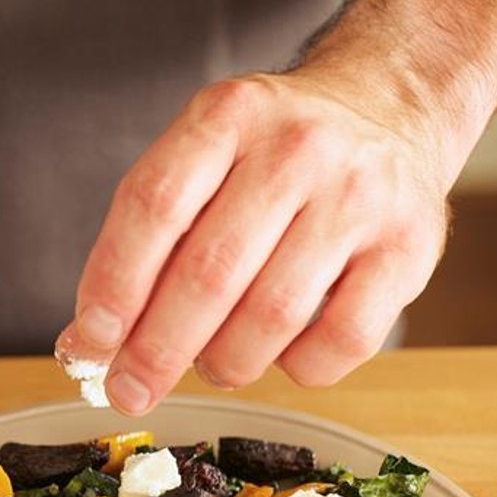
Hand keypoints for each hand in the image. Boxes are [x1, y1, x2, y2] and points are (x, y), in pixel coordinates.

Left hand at [56, 70, 451, 414]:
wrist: (388, 106)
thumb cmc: (270, 155)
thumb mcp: (198, 165)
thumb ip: (140, 245)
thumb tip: (85, 344)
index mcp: (227, 116)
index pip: (154, 206)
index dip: (113, 284)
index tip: (89, 340)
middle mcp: (298, 148)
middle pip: (209, 272)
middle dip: (155, 349)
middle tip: (128, 390)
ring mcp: (361, 196)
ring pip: (272, 315)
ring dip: (223, 363)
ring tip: (209, 364)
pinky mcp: (411, 247)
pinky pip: (341, 342)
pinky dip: (295, 369)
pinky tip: (278, 356)